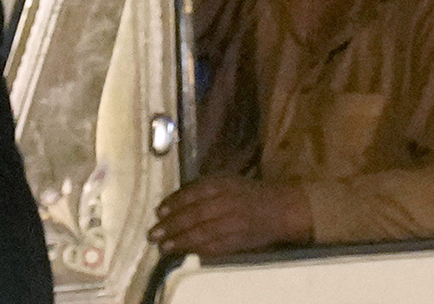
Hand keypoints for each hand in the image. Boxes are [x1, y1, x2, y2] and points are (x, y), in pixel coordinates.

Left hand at [150, 176, 310, 257]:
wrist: (280, 208)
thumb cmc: (249, 192)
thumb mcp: (228, 180)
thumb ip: (205, 189)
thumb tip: (175, 200)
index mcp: (224, 184)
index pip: (194, 193)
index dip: (174, 203)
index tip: (158, 211)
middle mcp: (228, 203)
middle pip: (194, 215)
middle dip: (171, 225)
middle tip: (154, 233)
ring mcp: (234, 224)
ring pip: (202, 234)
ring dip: (180, 241)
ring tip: (163, 247)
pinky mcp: (238, 241)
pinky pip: (214, 247)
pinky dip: (196, 250)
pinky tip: (184, 252)